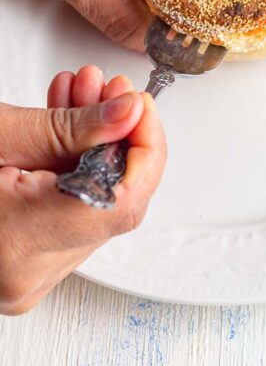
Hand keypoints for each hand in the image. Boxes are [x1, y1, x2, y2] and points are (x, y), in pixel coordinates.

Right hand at [0, 64, 165, 314]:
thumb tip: (130, 111)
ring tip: (81, 92)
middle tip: (110, 88)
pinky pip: (70, 212)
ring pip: (94, 204)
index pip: (123, 202)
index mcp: (20, 245)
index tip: (139, 104)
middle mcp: (26, 276)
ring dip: (96, 144)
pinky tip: (64, 120)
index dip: (145, 148)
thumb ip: (73, 125)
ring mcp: (24, 276)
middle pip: (113, 203)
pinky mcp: (21, 264)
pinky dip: (74, 164)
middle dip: (119, 136)